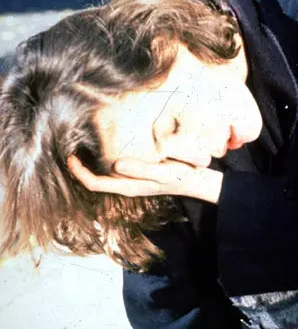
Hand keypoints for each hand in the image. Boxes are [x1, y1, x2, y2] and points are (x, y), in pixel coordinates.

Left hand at [67, 156, 223, 203]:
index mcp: (129, 186)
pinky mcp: (137, 173)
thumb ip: (141, 169)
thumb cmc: (181, 176)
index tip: (70, 156)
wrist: (196, 181)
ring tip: (85, 143)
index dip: (79, 172)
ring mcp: (132, 180)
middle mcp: (127, 184)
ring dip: (92, 162)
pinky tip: (108, 144)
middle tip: (72, 146)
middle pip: (95, 179)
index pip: (94, 183)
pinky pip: (114, 168)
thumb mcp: (164, 172)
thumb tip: (117, 164)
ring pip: (103, 174)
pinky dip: (105, 158)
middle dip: (82, 166)